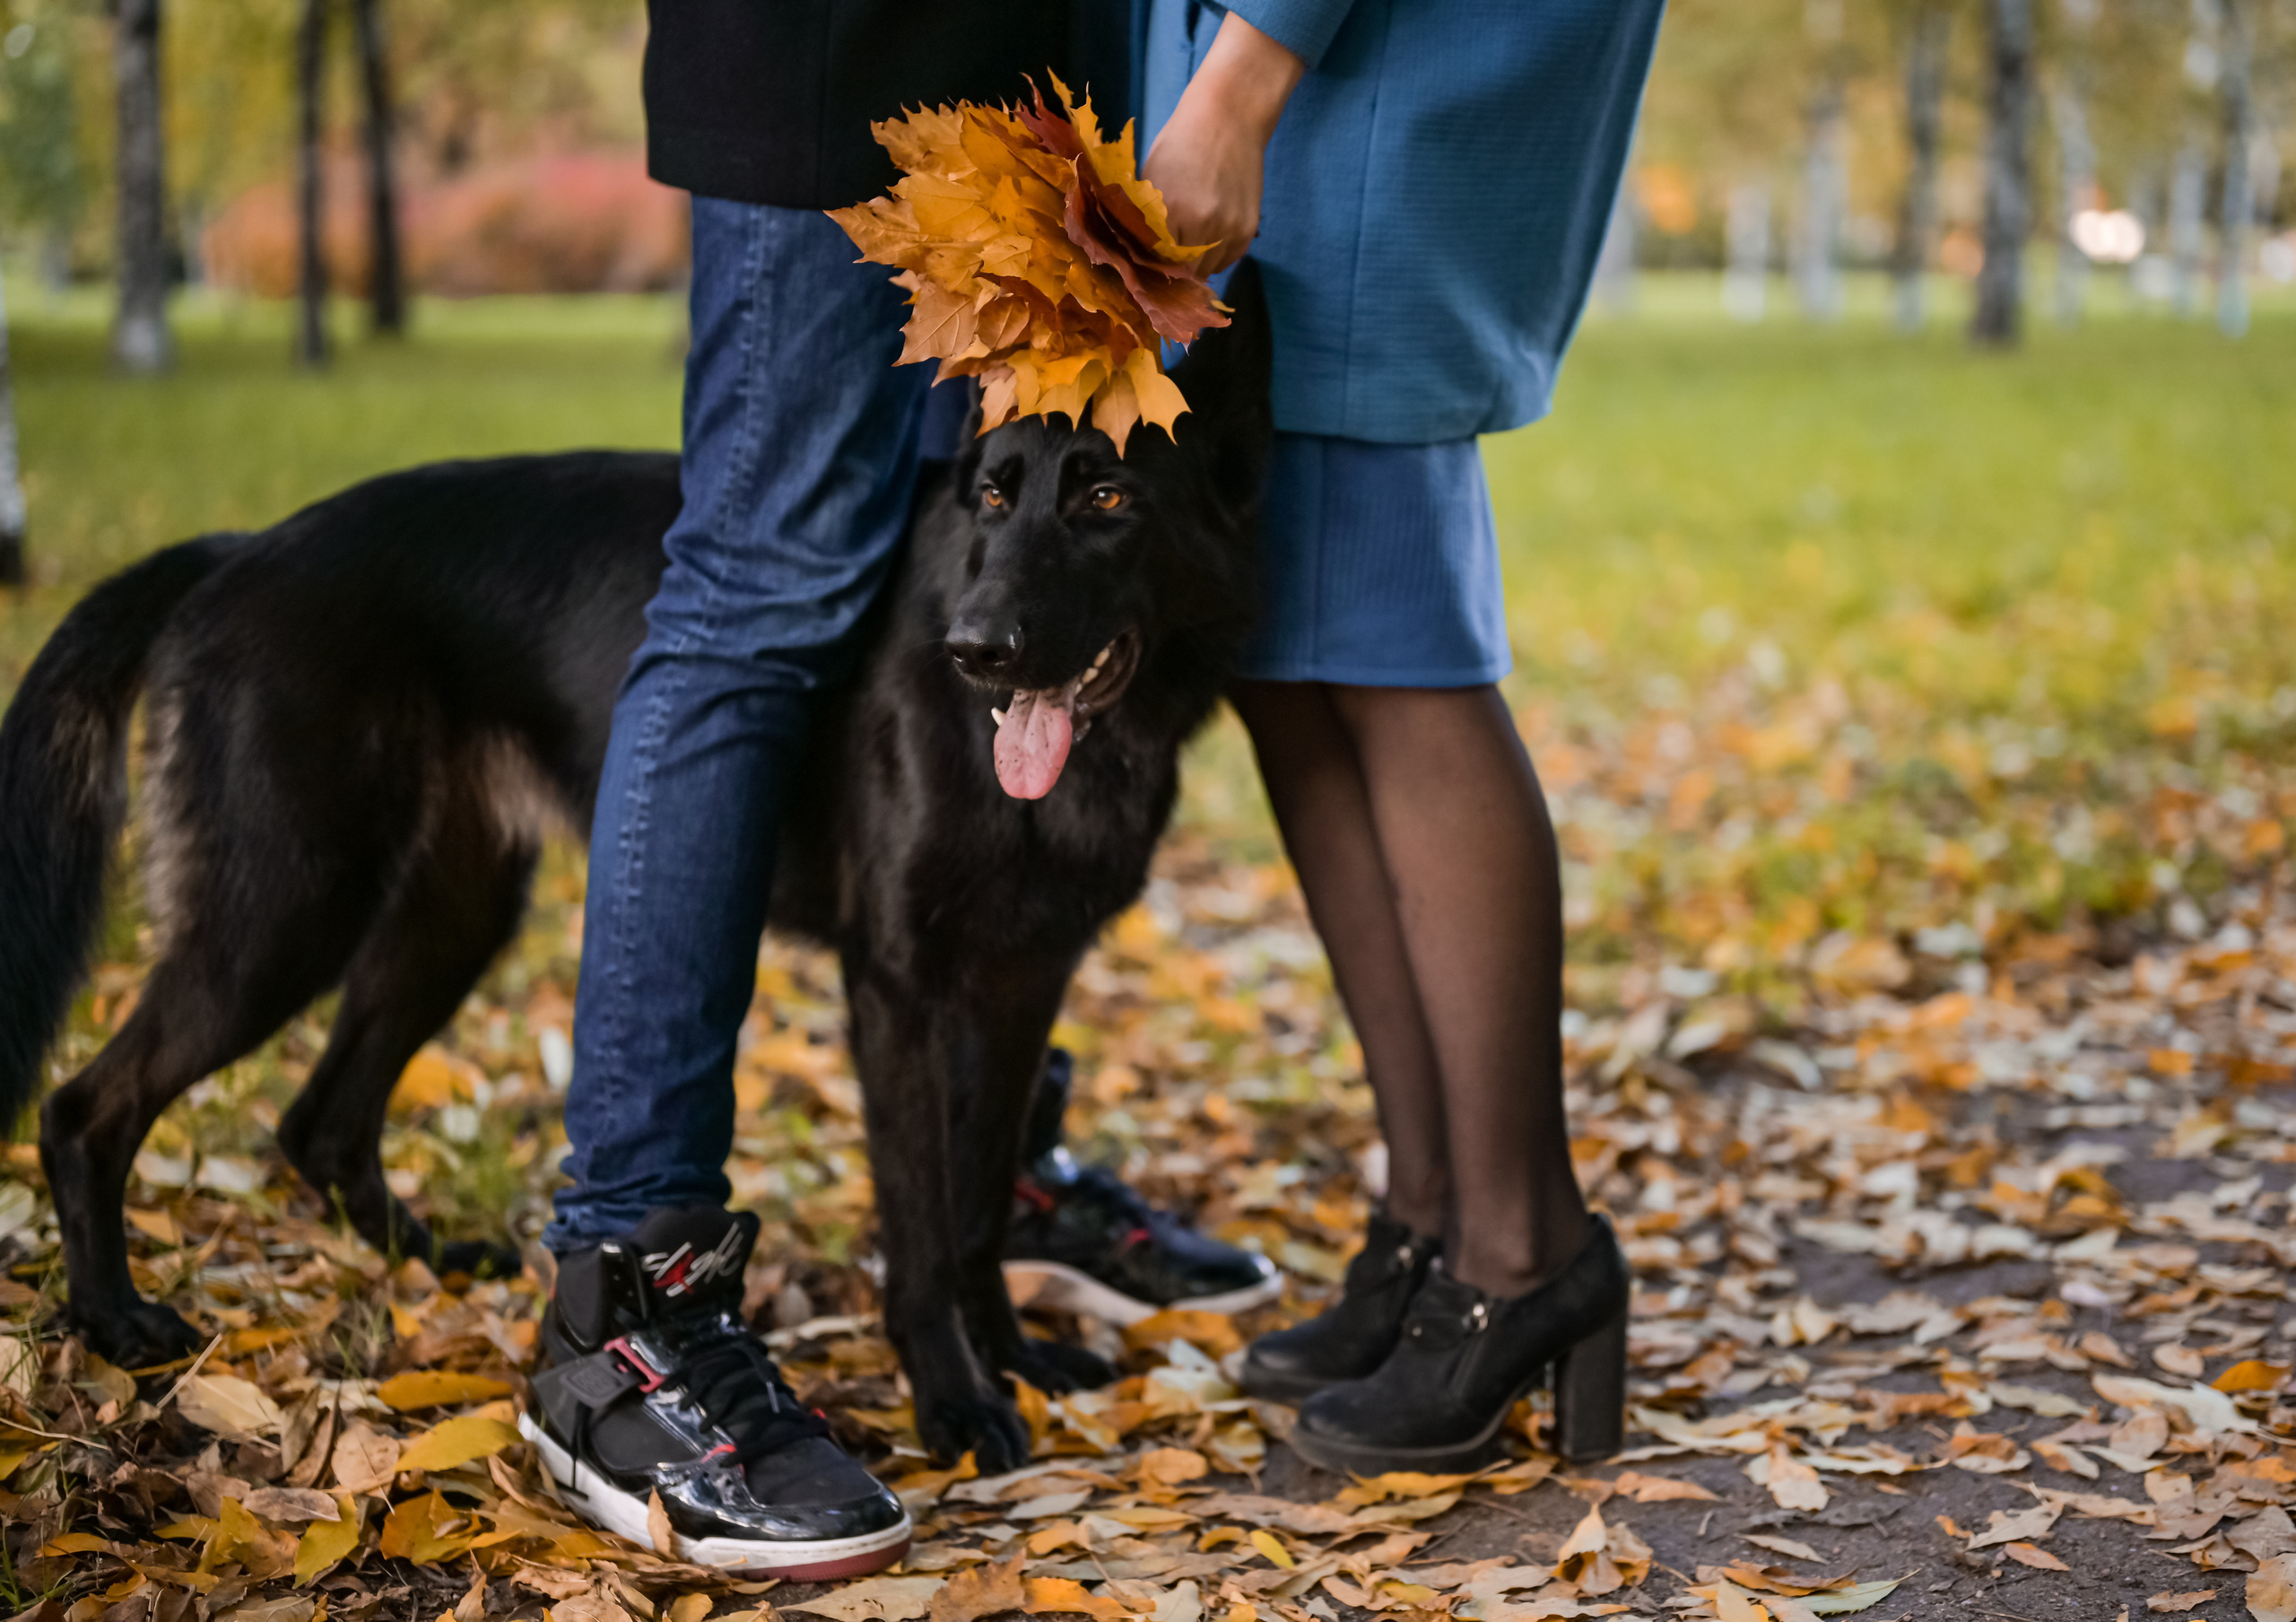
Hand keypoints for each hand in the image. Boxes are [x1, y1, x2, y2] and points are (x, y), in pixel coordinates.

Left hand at [1142, 12, 1305, 273]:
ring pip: (1206, 273)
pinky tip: (1207, 234)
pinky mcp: (1248, 231)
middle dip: (1171, 272)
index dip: (1149, 269)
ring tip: (1186, 244)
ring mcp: (1229, 230)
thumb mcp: (1150, 180)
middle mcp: (1203, 226)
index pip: (1154, 265)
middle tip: (1163, 262)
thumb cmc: (1180, 144)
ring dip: (1194, 266)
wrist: (1229, 118)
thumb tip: (1134, 256)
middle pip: (1182, 275)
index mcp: (1170, 211)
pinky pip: (1226, 261)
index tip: (1144, 269)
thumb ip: (1144, 221)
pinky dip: (1215, 256)